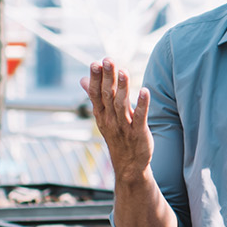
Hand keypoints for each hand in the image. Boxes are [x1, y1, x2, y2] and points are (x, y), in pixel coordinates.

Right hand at [81, 58, 150, 176]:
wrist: (129, 165)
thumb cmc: (116, 136)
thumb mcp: (102, 117)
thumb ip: (94, 97)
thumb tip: (82, 80)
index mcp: (101, 115)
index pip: (95, 94)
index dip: (95, 79)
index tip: (95, 62)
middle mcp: (110, 120)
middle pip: (107, 96)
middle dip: (107, 78)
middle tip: (107, 60)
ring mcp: (124, 126)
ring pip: (121, 104)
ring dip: (122, 87)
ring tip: (124, 71)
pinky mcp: (138, 133)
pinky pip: (139, 117)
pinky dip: (142, 104)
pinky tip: (145, 91)